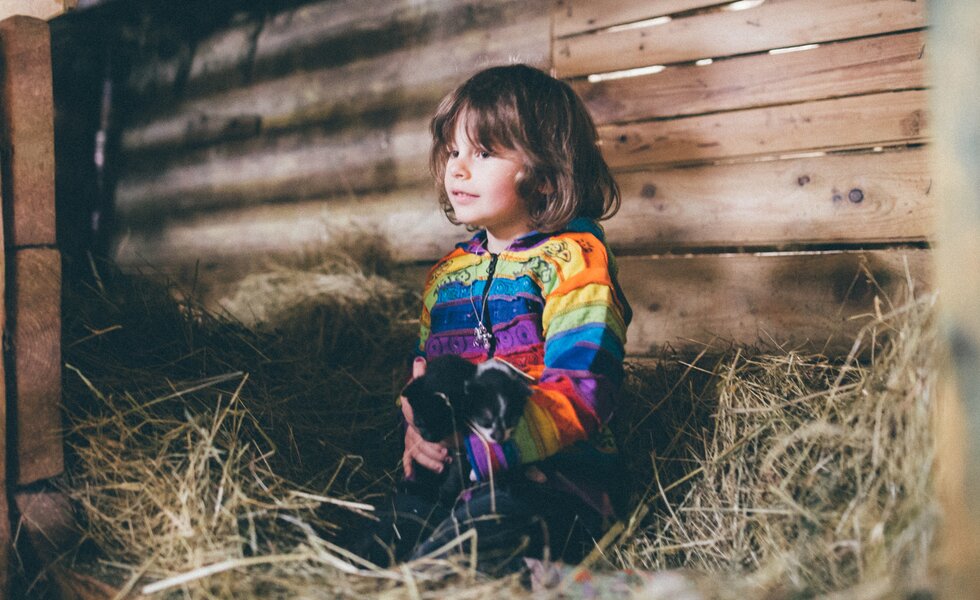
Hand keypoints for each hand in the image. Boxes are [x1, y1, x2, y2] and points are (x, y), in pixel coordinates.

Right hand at [400, 358, 450, 477]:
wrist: (423, 402)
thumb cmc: (428, 396)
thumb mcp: (428, 385)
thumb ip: (422, 375)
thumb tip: (419, 360)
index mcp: (413, 410)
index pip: (415, 421)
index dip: (429, 433)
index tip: (444, 442)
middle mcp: (410, 425)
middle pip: (419, 441)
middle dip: (434, 450)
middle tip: (448, 454)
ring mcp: (410, 436)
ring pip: (416, 450)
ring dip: (429, 459)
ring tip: (443, 464)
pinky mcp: (411, 445)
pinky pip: (407, 457)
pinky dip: (409, 466)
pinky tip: (411, 476)